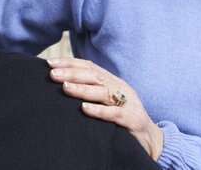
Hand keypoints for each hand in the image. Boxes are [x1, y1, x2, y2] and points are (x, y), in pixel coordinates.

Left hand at [48, 58, 163, 160]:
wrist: (150, 137)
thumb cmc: (123, 117)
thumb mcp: (108, 99)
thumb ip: (91, 90)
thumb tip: (63, 82)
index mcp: (112, 81)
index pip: (89, 66)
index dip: (70, 63)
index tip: (50, 63)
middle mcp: (119, 87)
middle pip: (94, 76)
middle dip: (72, 73)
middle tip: (52, 74)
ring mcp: (126, 102)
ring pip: (103, 92)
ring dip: (82, 89)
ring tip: (65, 87)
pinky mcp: (131, 119)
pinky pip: (114, 113)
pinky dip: (99, 110)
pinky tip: (84, 109)